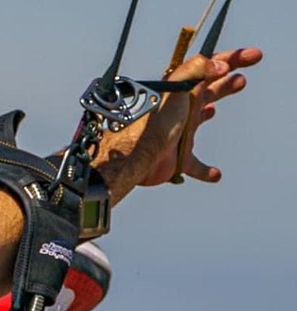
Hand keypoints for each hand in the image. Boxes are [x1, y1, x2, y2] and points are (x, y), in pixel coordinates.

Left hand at [94, 46, 261, 201]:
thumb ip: (197, 67)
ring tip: (218, 110)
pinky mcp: (177, 159)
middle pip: (209, 92)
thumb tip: (221, 66)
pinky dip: (205, 170)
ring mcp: (179, 133)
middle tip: (243, 79)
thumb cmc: (153, 120)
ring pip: (200, 121)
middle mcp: (182, 110)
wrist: (137, 155)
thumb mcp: (175, 85)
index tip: (253, 56)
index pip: (211, 69)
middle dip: (227, 82)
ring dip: (211, 111)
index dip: (233, 59)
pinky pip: (195, 166)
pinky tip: (216, 174)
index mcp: (184, 91)